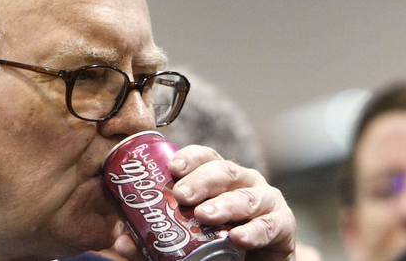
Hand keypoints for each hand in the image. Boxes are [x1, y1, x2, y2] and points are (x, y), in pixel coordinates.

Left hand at [113, 145, 296, 260]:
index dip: (189, 158)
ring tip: (205, 215)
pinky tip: (238, 237)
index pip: (204, 157)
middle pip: (225, 170)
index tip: (172, 168)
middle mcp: (243, 182)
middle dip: (202, 180)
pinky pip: (272, 225)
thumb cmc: (216, 248)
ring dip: (225, 204)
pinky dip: (255, 230)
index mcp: (218, 179)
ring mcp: (266, 200)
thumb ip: (152, 244)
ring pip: (248, 195)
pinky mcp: (284, 225)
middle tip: (182, 195)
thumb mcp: (181, 244)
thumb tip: (121, 241)